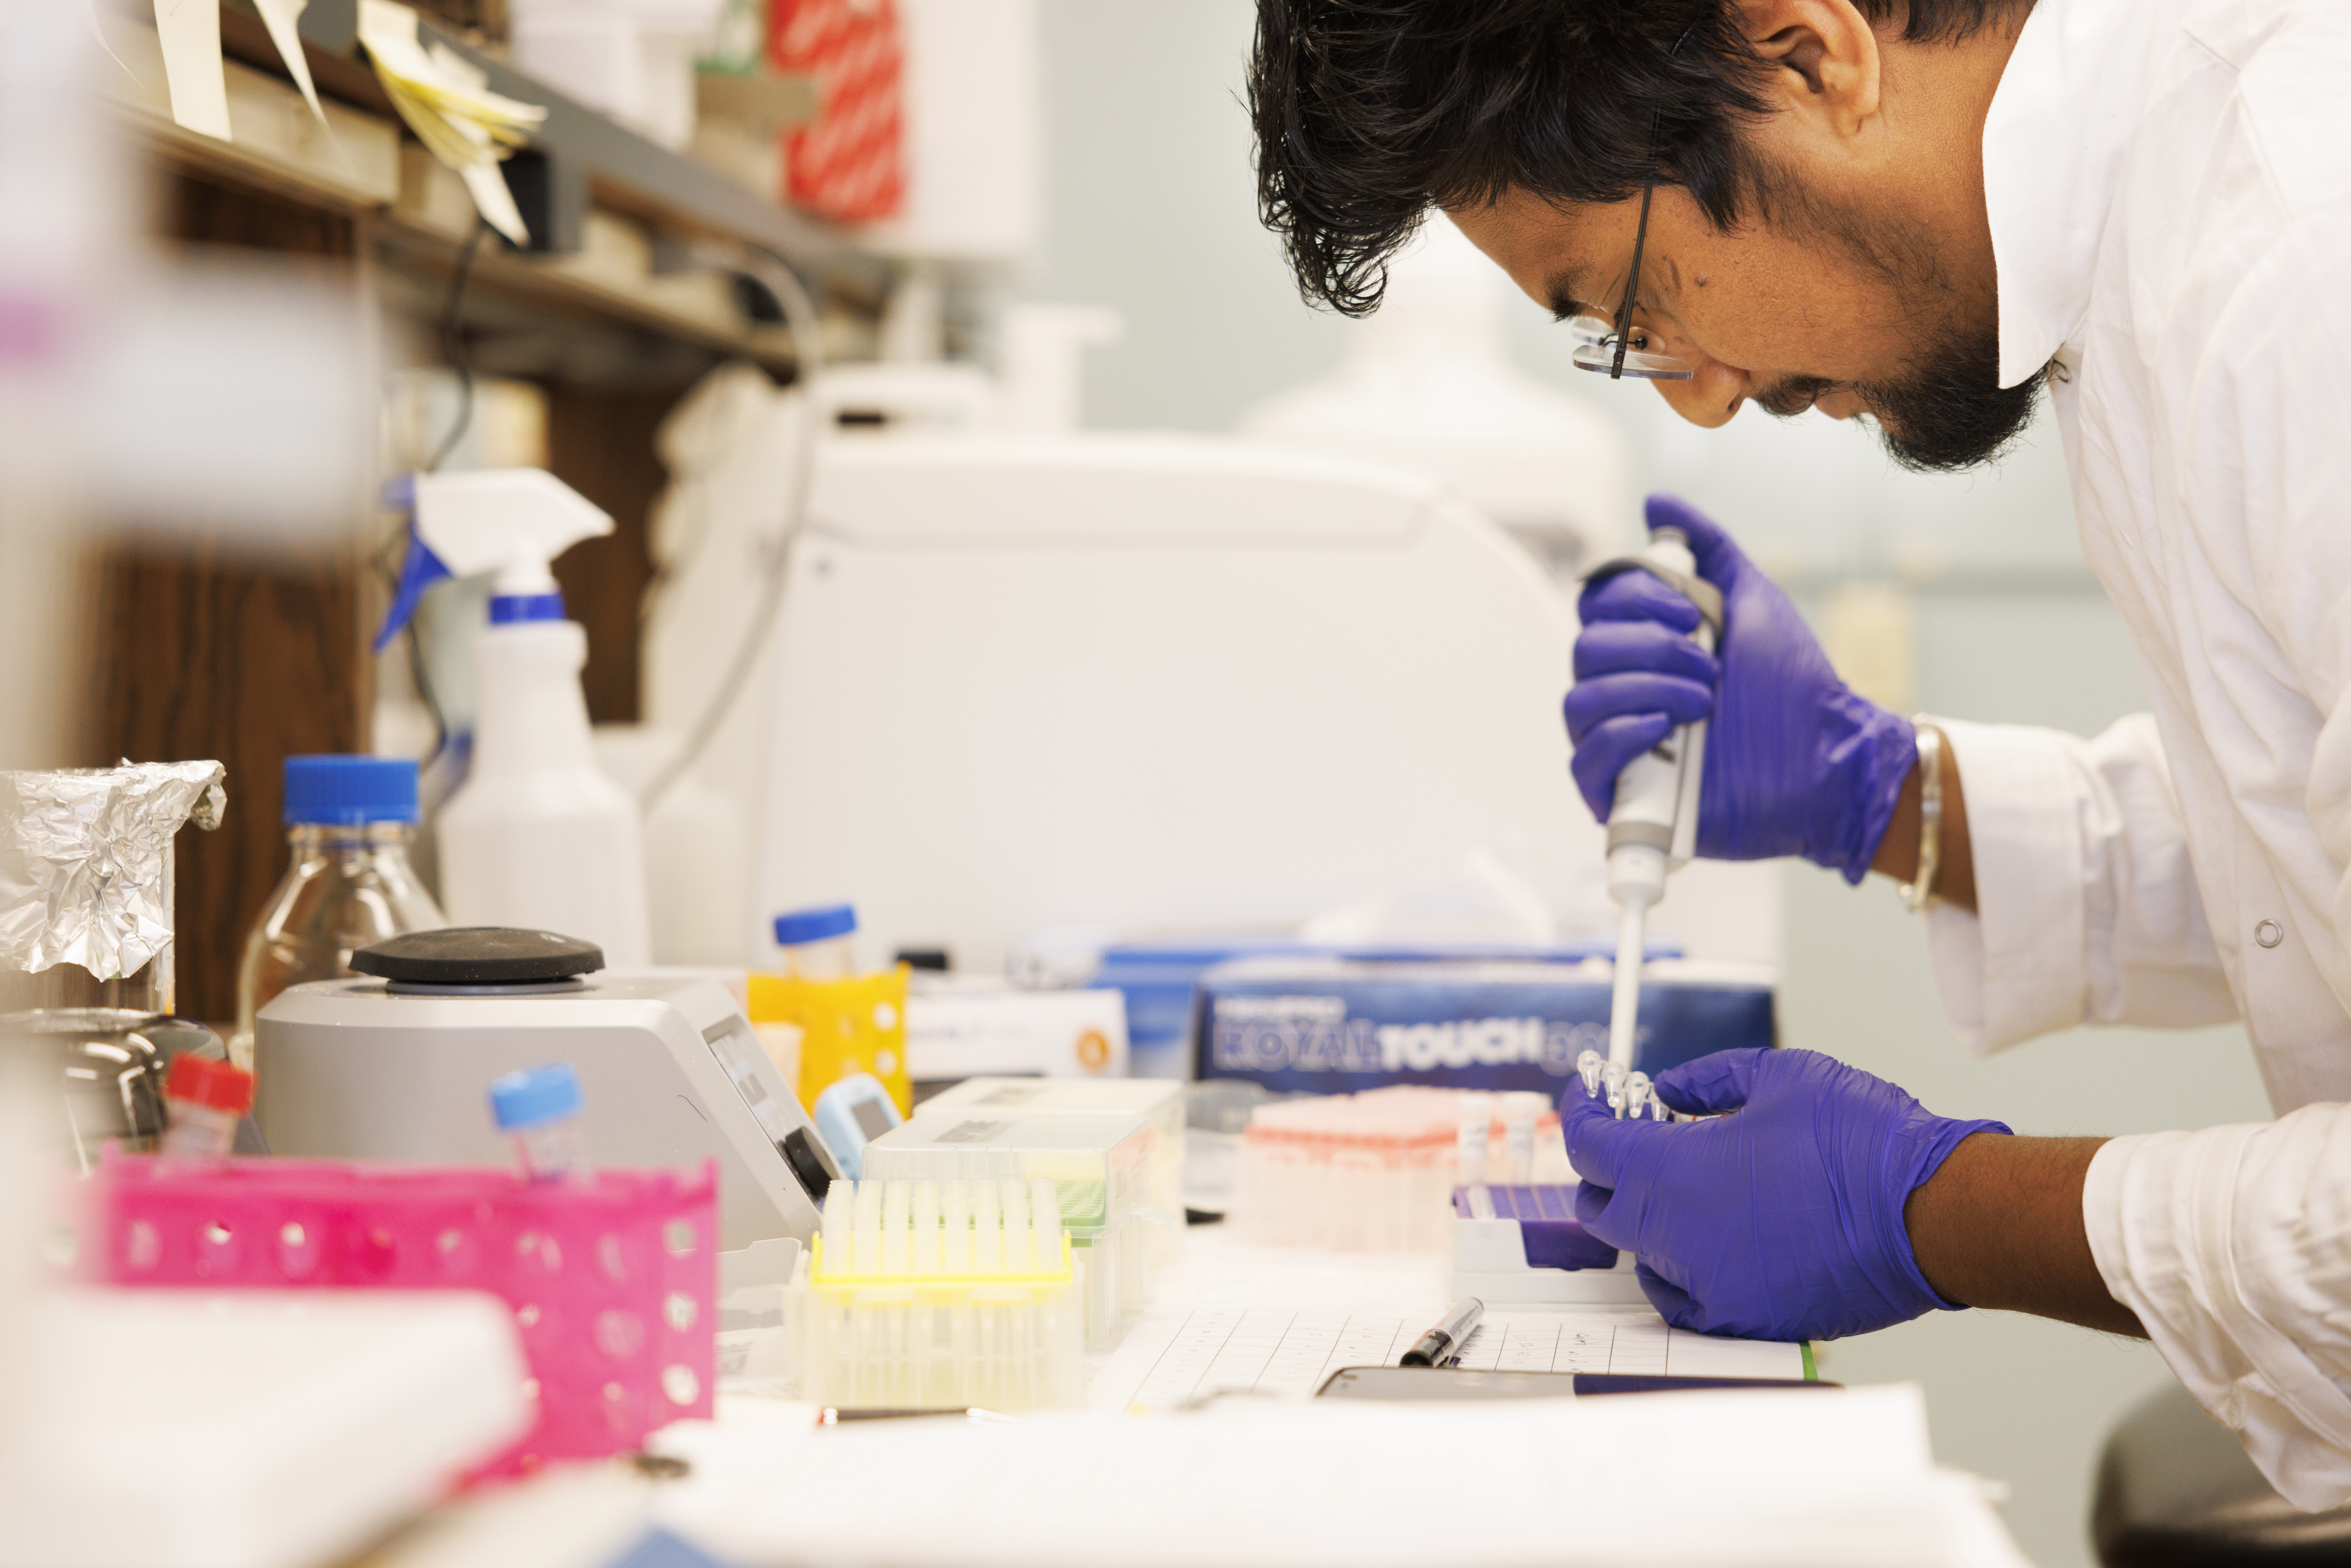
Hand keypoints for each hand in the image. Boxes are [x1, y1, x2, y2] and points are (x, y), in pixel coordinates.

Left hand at [1563, 1048, 2011, 1339]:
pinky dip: (1678, 1274)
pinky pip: (1684, 1302)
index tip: (1588, 1098)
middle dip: (1602, 1172)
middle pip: (1602, 1208)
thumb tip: (1671, 1088)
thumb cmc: (1861, 1143)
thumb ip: (1709, 1079)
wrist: (1930, 1213)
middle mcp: (1676, 1234)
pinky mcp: (1745, 1319)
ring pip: (1641, 1258)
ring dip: (1643, 1224)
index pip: (1590, 1147)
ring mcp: (1708, 1284)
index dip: (1582, 1115)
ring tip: (1673, 1192)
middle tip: (1627, 1142)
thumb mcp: (1778, 1075)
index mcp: (1672, 1171)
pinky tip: (1700, 1248)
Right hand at [1566, 495, 1915, 880]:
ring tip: (1703, 701)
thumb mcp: (1753, 599)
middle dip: (1651, 648)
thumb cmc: (1794, 687)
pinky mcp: (1624, 793)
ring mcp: (1622, 742)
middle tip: (1710, 664)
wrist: (1826, 760)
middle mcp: (1625, 689)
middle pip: (1586, 649)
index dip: (1634, 600)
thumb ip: (1707, 548)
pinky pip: (1584, 760)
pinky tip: (1666, 729)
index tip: (1692, 611)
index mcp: (1646, 644)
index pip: (1596, 606)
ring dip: (1646, 689)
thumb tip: (1655, 501)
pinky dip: (1621, 736)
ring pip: (1581, 700)